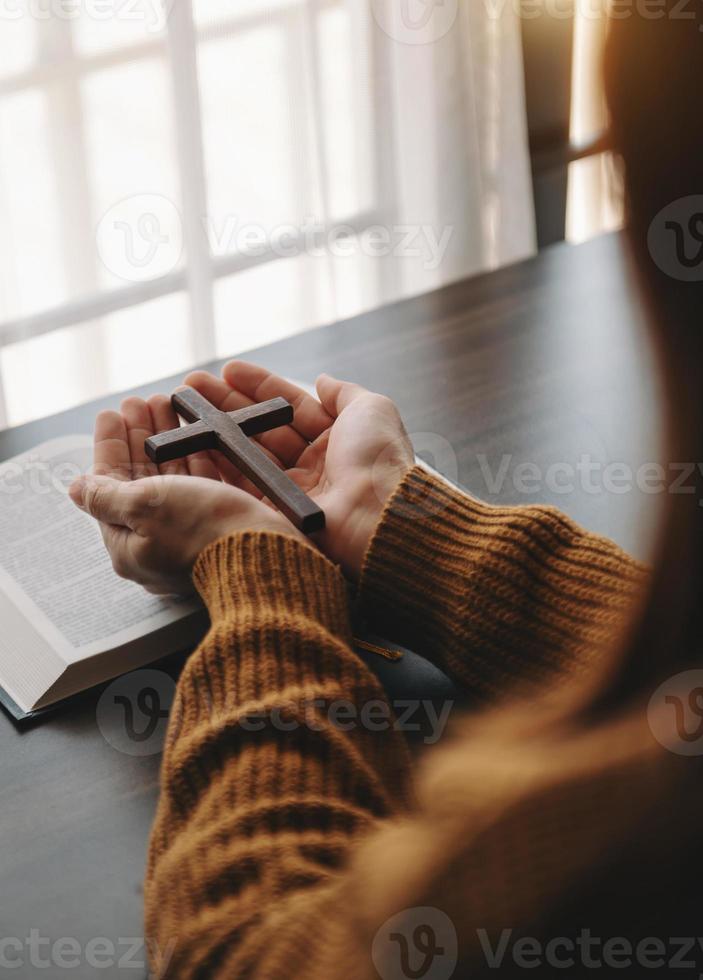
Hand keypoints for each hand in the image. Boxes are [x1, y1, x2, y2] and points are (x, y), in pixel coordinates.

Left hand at [69, 396, 303, 594]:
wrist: (263, 553)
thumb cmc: (200, 531)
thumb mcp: (143, 506)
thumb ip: (105, 495)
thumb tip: (74, 489)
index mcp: (129, 547)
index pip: (109, 489)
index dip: (109, 447)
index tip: (112, 413)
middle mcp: (157, 544)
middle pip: (141, 481)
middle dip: (139, 436)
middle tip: (140, 402)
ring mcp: (190, 535)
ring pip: (172, 479)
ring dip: (166, 440)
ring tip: (166, 404)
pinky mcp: (220, 526)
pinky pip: (201, 486)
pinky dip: (194, 455)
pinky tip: (194, 432)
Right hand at [183, 362, 413, 578]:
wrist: (376, 515)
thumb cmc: (378, 460)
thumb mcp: (372, 409)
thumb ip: (344, 393)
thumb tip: (323, 380)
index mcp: (335, 439)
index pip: (289, 407)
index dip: (259, 388)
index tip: (228, 370)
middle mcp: (312, 465)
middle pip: (261, 428)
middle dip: (227, 405)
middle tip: (192, 386)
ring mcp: (291, 490)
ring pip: (246, 453)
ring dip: (215, 430)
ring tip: (183, 408)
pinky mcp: (274, 513)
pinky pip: (240, 484)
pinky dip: (216, 462)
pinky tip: (193, 440)